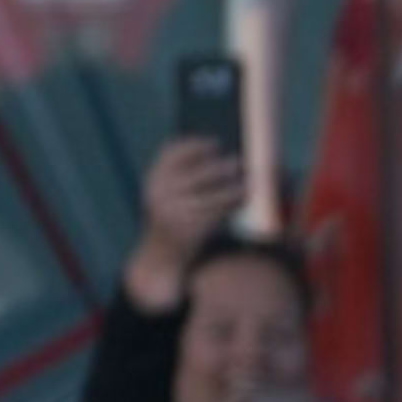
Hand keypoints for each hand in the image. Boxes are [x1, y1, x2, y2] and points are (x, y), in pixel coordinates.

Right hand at [126, 130, 245, 305]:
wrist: (159, 258)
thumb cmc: (170, 222)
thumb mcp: (165, 196)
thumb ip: (179, 178)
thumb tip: (215, 155)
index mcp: (153, 181)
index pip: (173, 153)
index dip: (196, 145)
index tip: (215, 143)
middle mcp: (160, 195)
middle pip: (196, 173)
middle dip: (220, 166)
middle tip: (239, 161)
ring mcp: (174, 213)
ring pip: (210, 194)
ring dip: (232, 186)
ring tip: (247, 181)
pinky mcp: (188, 231)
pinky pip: (216, 213)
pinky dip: (232, 205)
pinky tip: (243, 200)